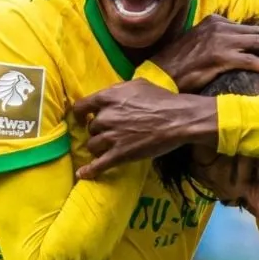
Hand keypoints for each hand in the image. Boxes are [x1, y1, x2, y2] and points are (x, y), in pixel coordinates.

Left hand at [73, 82, 217, 178]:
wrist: (178, 119)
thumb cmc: (162, 100)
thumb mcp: (138, 85)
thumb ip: (120, 90)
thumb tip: (113, 94)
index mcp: (107, 98)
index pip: (81, 106)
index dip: (80, 113)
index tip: (82, 118)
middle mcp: (105, 117)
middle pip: (91, 128)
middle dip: (99, 131)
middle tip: (111, 133)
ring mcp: (112, 137)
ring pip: (93, 145)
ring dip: (99, 147)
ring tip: (107, 149)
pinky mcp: (120, 154)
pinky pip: (99, 164)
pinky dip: (90, 170)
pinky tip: (83, 174)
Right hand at [152, 14, 258, 91]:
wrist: (163, 72)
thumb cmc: (182, 61)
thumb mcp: (200, 41)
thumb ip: (219, 39)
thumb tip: (239, 46)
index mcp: (215, 21)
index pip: (247, 27)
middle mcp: (219, 27)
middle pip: (257, 33)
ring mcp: (220, 42)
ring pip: (257, 44)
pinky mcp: (220, 57)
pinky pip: (249, 60)